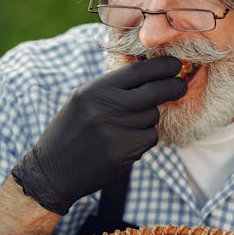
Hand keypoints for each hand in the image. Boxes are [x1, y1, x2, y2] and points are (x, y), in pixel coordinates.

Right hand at [12, 56, 185, 214]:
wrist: (53, 170)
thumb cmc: (72, 129)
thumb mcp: (85, 99)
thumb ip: (114, 86)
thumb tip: (152, 72)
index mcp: (96, 89)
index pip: (139, 71)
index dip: (163, 66)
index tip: (175, 64)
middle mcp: (107, 107)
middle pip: (156, 91)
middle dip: (174, 86)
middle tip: (180, 86)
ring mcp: (117, 130)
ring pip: (153, 116)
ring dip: (147, 120)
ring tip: (124, 127)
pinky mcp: (125, 152)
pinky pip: (149, 137)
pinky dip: (143, 139)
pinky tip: (123, 144)